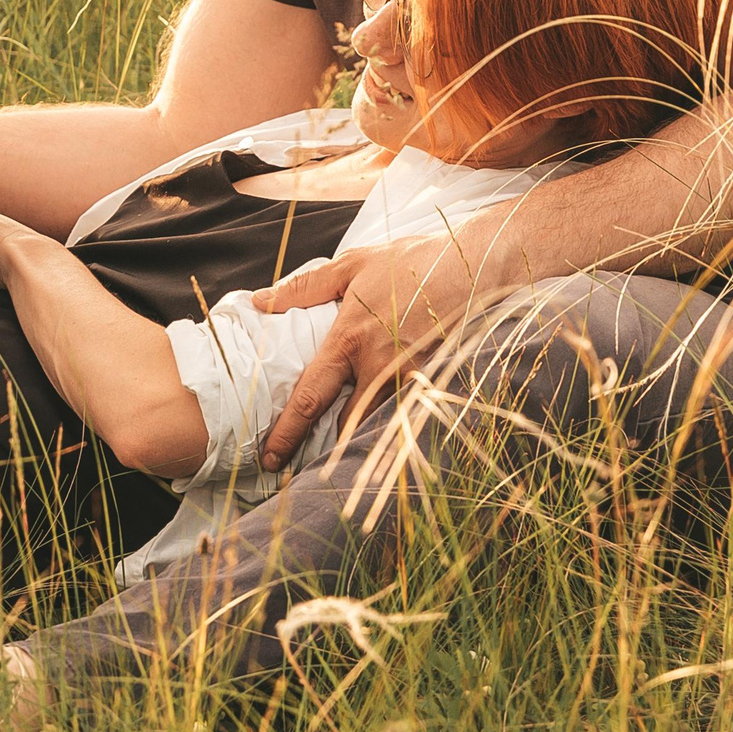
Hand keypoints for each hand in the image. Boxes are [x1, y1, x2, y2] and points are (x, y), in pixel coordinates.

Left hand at [248, 234, 472, 469]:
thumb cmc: (410, 262)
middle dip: (321, 450)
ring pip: (375, 423)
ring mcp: (409, 378)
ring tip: (335, 458)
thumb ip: (303, 288)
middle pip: (344, 424)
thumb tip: (259, 302)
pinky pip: (405, 413)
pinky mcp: (433, 381)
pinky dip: (389, 427)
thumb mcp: (351, 266)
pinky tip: (379, 440)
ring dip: (355, 441)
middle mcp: (377, 367)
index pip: (310, 398)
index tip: (271, 457)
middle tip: (299, 469)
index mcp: (348, 340)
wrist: (473, 265)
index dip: (288, 432)